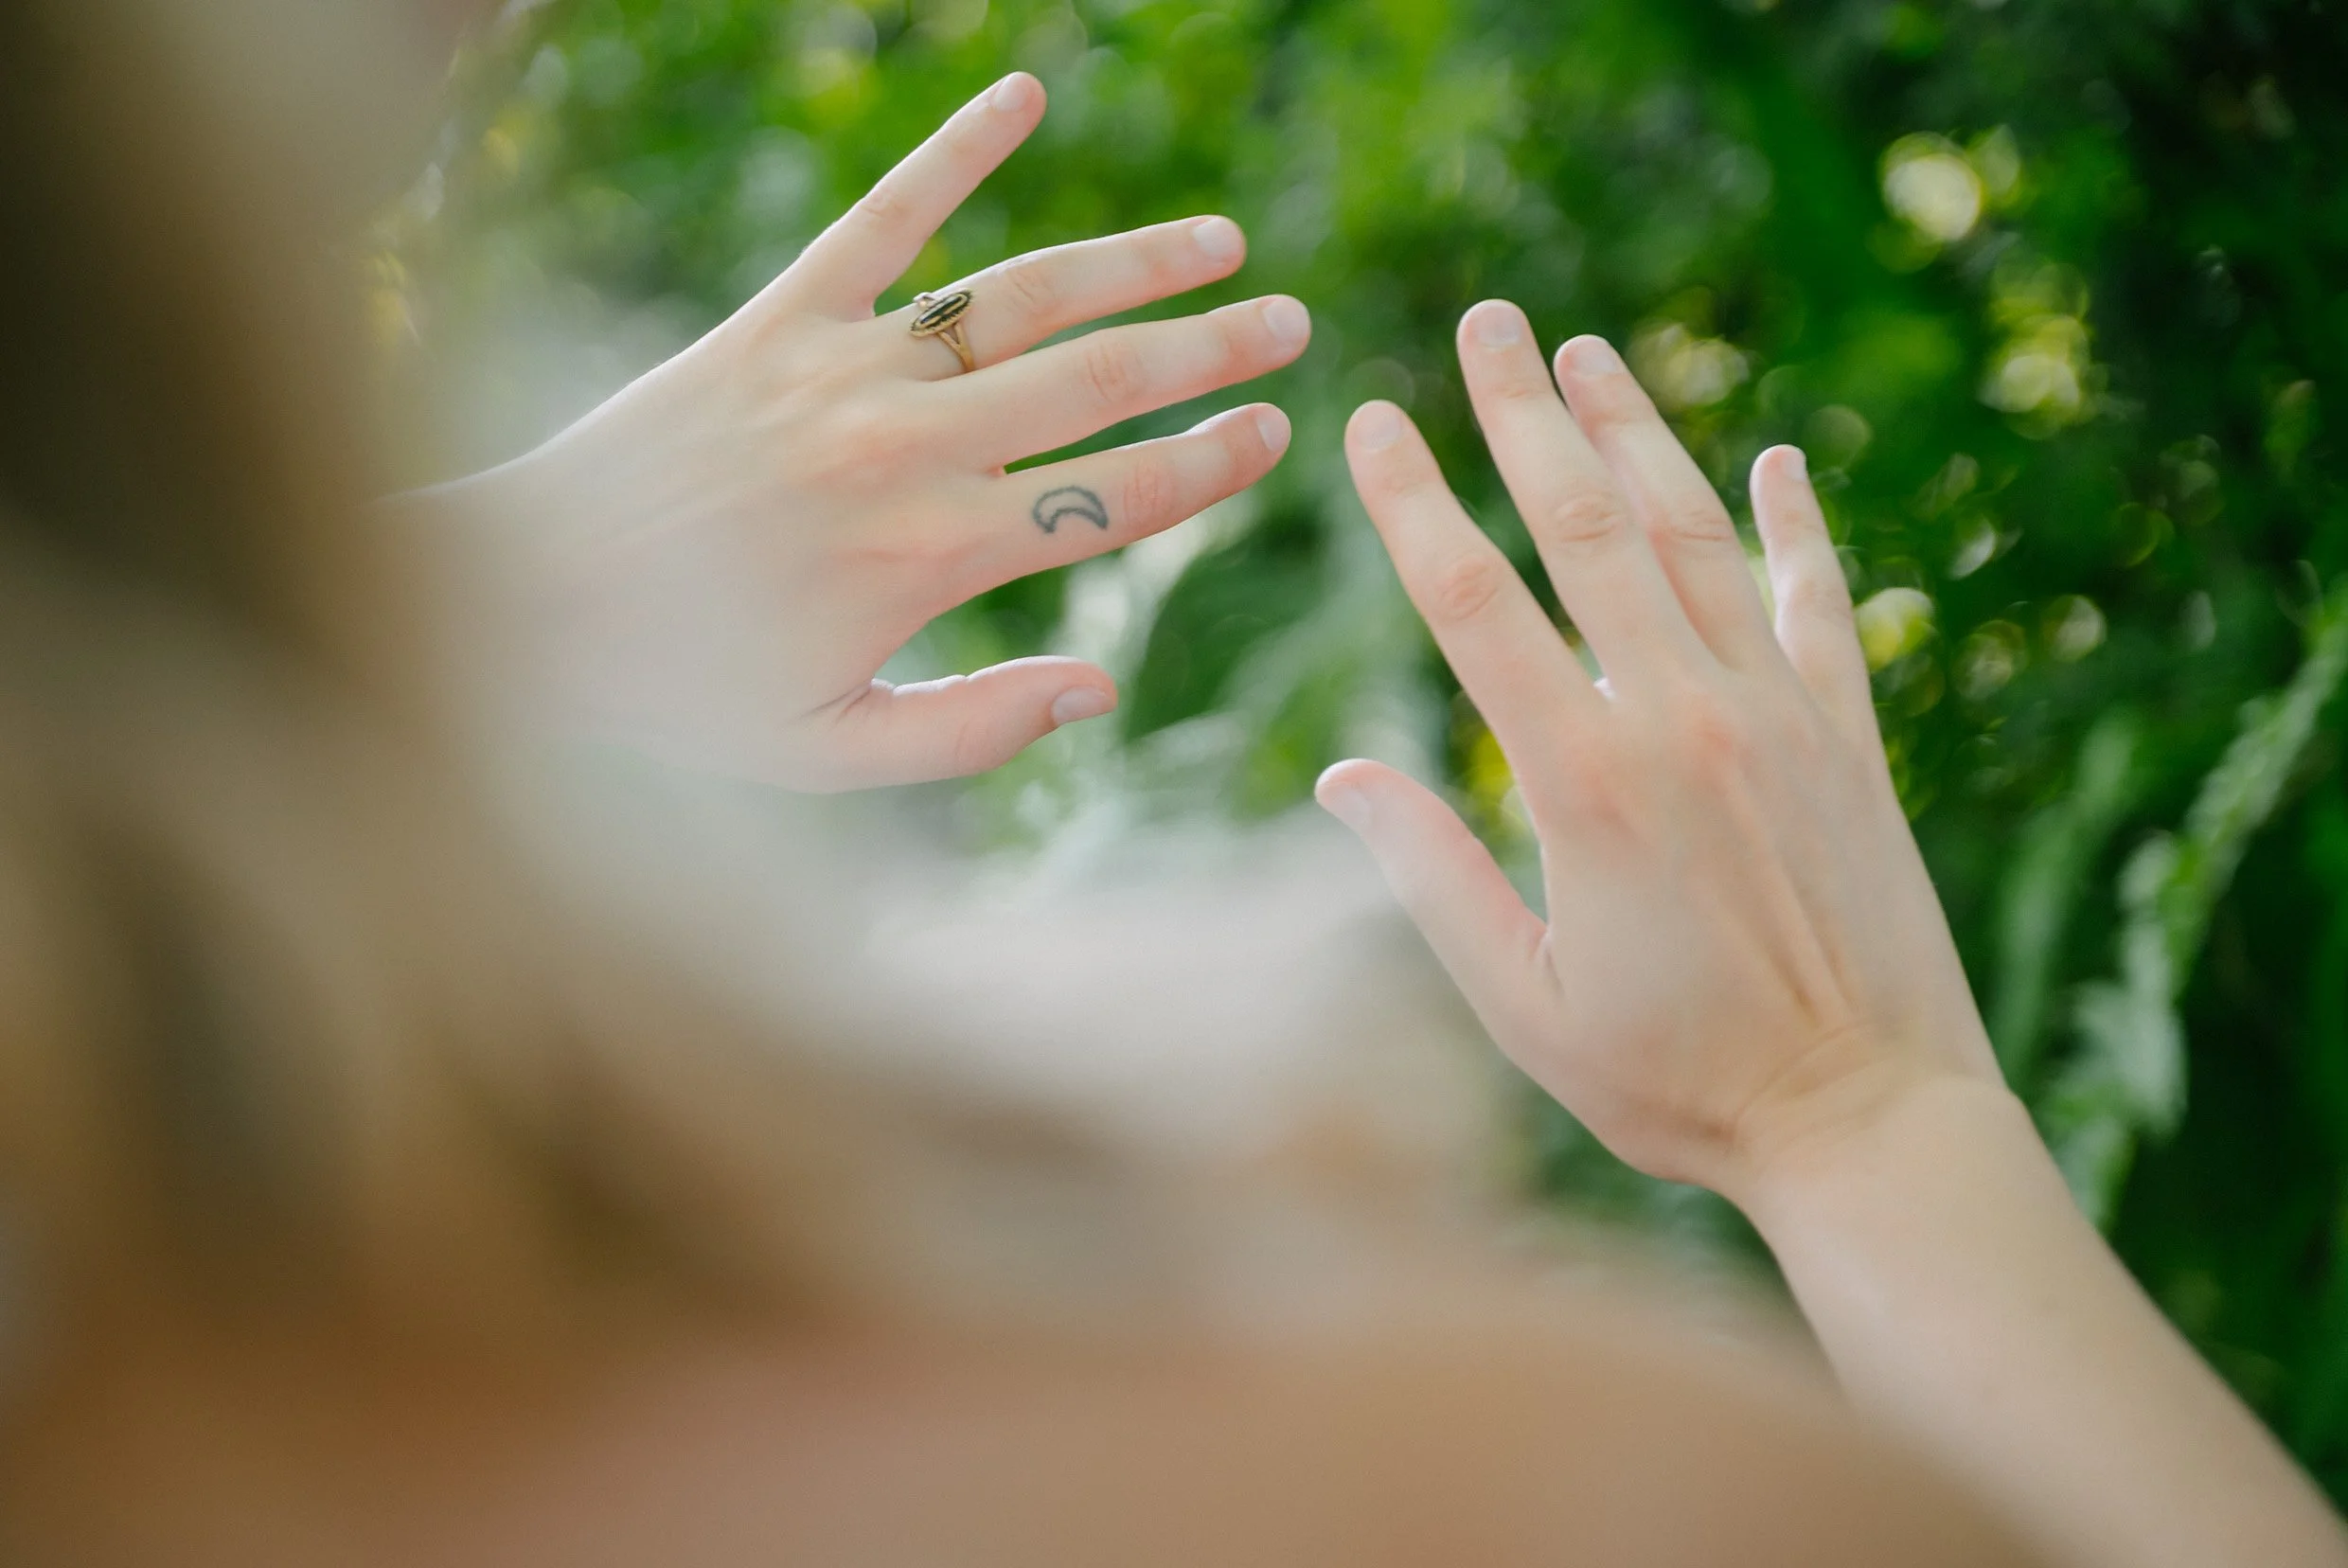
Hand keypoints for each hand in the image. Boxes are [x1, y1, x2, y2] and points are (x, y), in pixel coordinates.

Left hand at [464, 73, 1306, 789]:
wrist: (517, 602)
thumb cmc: (676, 694)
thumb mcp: (828, 753)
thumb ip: (974, 726)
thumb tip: (1099, 690)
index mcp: (931, 558)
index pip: (1112, 501)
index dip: (1207, 467)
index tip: (1273, 436)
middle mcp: (905, 449)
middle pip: (1096, 384)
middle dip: (1208, 352)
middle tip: (1288, 324)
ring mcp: (844, 370)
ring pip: (1020, 298)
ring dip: (1132, 263)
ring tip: (1220, 240)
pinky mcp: (777, 318)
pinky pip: (883, 219)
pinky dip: (955, 151)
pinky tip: (1025, 92)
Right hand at [1316, 302, 2001, 1200]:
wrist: (1870, 1123)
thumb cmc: (1678, 1083)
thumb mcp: (1522, 1004)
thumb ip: (1430, 878)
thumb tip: (1345, 776)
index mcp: (1582, 787)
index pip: (1472, 607)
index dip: (1414, 504)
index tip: (1372, 420)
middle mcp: (1682, 723)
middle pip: (1588, 531)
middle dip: (1529, 416)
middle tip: (1490, 323)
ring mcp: (1779, 721)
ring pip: (1696, 542)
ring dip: (1641, 437)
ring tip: (1594, 352)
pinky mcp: (1852, 743)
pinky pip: (1820, 606)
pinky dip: (1799, 529)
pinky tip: (1782, 461)